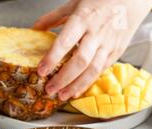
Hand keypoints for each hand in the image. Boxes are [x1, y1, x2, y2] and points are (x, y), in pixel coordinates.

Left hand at [34, 0, 151, 100]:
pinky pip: (101, 70)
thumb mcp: (75, 3)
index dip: (52, 58)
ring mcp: (108, 43)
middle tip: (49, 89)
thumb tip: (35, 28)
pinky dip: (88, 83)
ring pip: (92, 70)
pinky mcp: (117, 51)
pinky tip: (76, 91)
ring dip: (76, 86)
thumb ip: (54, 17)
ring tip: (62, 96)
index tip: (41, 71)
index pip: (65, 41)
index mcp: (83, 19)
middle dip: (63, 78)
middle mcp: (96, 33)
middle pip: (80, 61)